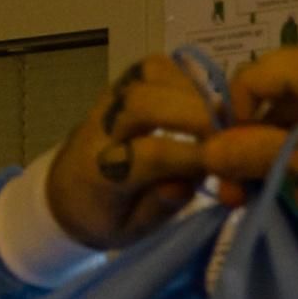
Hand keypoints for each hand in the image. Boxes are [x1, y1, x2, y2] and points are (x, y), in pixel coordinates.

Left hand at [45, 53, 218, 248]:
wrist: (67, 192)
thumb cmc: (106, 216)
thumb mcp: (131, 231)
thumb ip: (159, 207)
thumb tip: (187, 182)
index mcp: (100, 174)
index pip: (149, 155)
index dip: (194, 157)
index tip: (227, 171)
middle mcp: (100, 129)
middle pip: (144, 103)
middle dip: (195, 115)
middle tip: (230, 136)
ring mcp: (109, 100)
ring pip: (149, 74)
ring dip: (193, 91)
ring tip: (220, 118)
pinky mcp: (121, 85)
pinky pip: (155, 67)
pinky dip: (186, 77)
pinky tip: (204, 101)